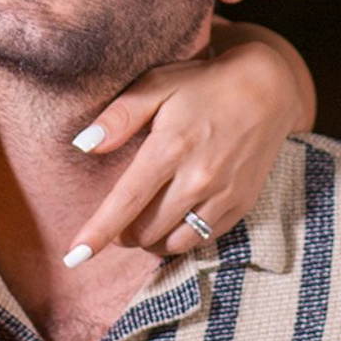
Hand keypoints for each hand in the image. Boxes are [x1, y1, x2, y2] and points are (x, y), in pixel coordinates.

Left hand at [63, 37, 305, 262]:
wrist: (265, 89)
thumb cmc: (202, 84)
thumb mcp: (156, 85)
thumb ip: (118, 116)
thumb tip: (83, 145)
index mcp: (170, 148)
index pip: (125, 201)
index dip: (98, 232)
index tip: (74, 256)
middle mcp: (197, 178)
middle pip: (146, 230)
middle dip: (123, 232)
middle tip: (119, 216)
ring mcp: (223, 195)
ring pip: (174, 242)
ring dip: (151, 239)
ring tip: (144, 219)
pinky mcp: (241, 205)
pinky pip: (202, 239)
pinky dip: (181, 237)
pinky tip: (174, 218)